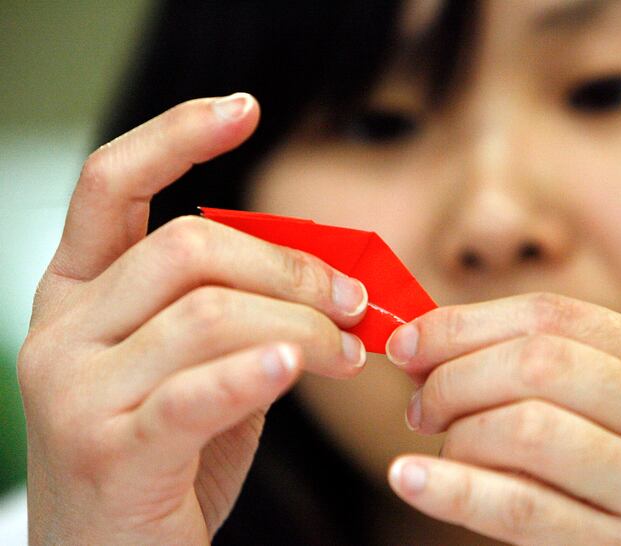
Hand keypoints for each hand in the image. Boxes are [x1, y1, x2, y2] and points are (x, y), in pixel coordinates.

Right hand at [18, 94, 367, 543]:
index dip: (176, 136)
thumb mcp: (197, 367)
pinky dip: (254, 372)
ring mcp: (74, 391)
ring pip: (207, 314)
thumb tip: (329, 276)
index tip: (245, 110)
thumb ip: (241, 312)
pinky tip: (294, 366)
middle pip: (189, 250)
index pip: (114, 185)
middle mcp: (63, 330)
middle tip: (354, 304)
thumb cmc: (165, 457)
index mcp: (79, 293)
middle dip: (291, 269)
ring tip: (348, 353)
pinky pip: (192, 393)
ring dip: (300, 327)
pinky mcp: (109, 451)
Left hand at [386, 293, 620, 544]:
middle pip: (539, 363)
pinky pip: (523, 508)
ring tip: (440, 451)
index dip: (464, 324)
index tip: (406, 344)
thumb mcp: (610, 410)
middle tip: (419, 407)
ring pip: (529, 429)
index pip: (553, 316)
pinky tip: (410, 478)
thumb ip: (534, 369)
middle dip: (455, 378)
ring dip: (459, 436)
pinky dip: (453, 489)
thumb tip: (419, 343)